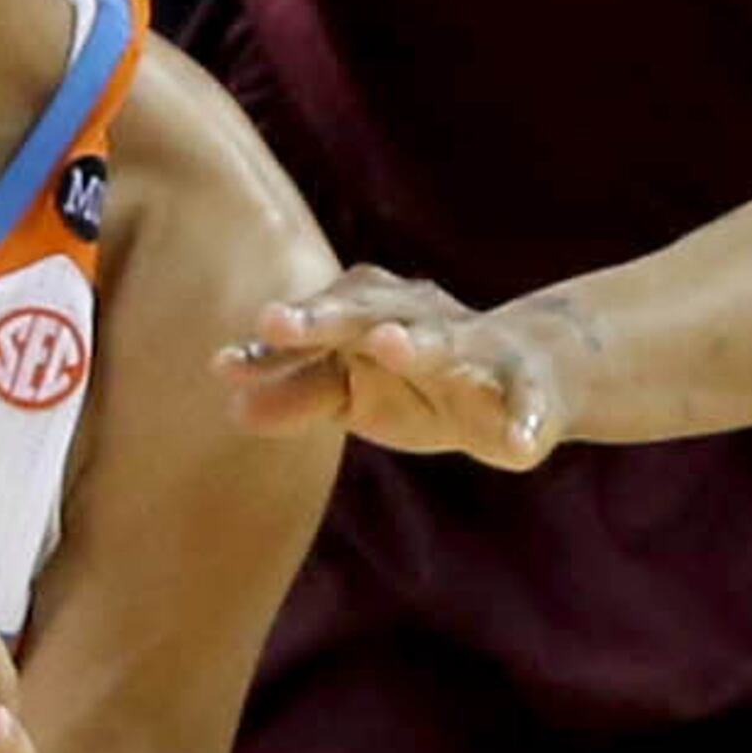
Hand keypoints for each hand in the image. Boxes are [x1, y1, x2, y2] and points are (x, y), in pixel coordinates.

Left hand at [222, 271, 579, 469]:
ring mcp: (475, 351)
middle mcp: (417, 319)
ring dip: (416, 342)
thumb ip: (300, 396)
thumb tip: (234, 409)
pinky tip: (519, 440)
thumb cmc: (421, 378)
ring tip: (390, 345)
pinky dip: (524, 419)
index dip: (270, 346)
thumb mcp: (357, 391)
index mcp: (369, 319)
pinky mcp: (528, 389)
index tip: (223, 365)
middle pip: (364, 312)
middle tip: (276, 322)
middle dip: (324, 316)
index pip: (312, 327)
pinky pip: (528, 404)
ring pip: (443, 340)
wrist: (529, 368)